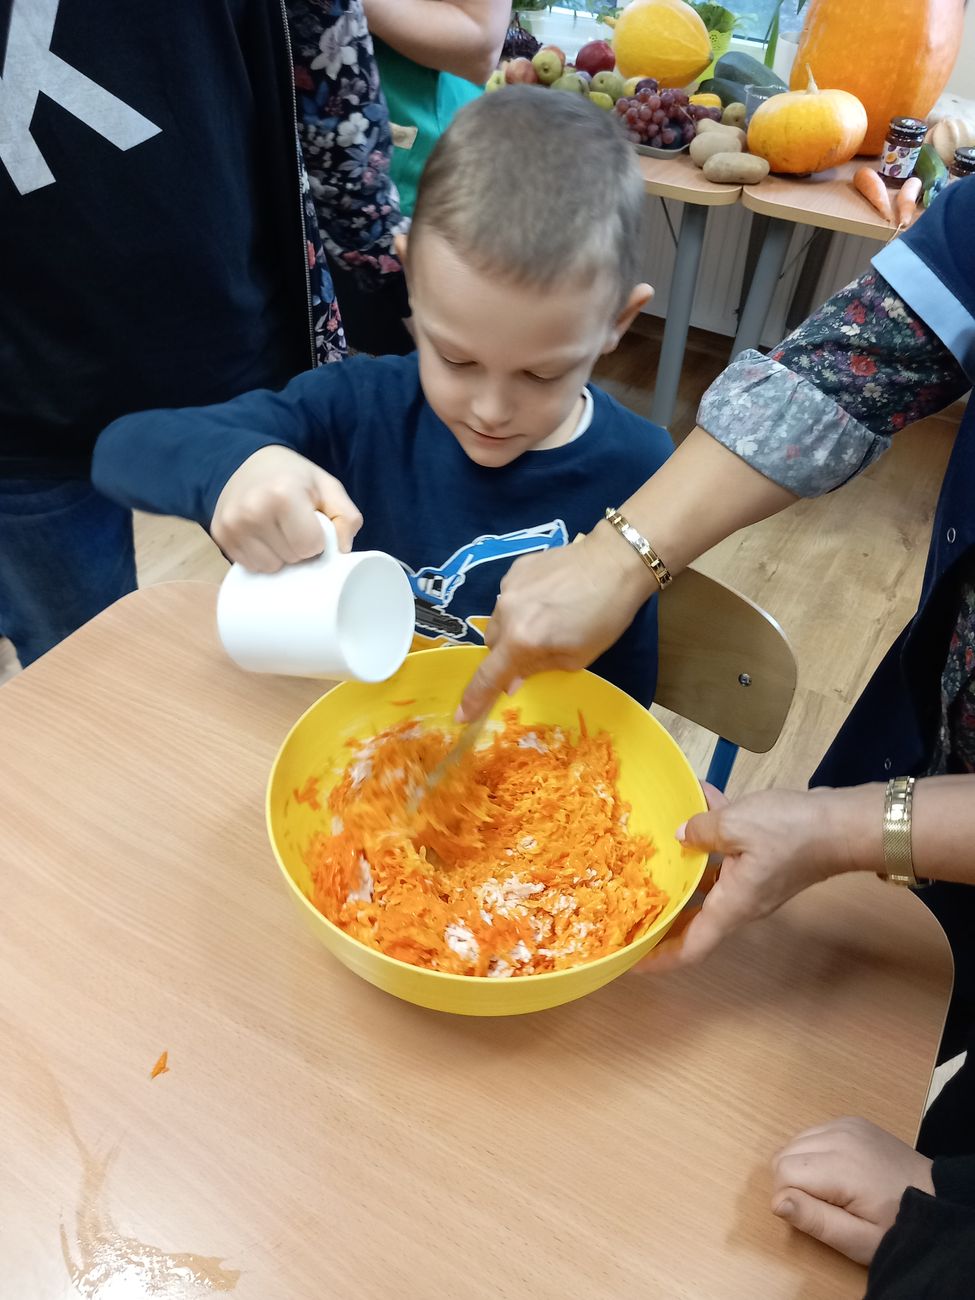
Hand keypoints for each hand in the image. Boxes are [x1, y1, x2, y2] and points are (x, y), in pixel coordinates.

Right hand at [211, 446, 362, 572]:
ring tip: (277, 529)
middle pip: (291, 558)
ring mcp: (232, 525)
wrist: (250, 462)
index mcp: (282, 495)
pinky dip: (262, 556)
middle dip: (299, 547)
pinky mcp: (220, 535)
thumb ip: (346, 517)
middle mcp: (252, 511)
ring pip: (271, 567)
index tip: (311, 522)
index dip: (317, 539)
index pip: (310, 546)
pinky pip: (251, 566)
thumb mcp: (328, 487)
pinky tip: (262, 535)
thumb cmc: (294, 477)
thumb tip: (342, 550)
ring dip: (280, 555)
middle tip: (293, 524)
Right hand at [458, 522, 653, 720]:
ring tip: (546, 619)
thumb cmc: (605, 616)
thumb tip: (512, 681)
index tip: (462, 715)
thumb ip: (539, 668)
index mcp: (522, 640)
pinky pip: (509, 596)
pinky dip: (522, 604)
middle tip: (533, 654)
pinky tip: (549, 597)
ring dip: (514, 628)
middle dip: (507, 655)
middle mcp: (507, 613)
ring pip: (499, 619)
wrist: (615, 561)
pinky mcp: (516, 568)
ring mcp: (508, 586)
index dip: (474, 698)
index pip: (489, 675)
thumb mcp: (578, 656)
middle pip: (492, 644)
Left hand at [642, 785, 858, 971]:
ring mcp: (756, 883)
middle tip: (630, 906)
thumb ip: (701, 830)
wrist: (847, 823)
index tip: (632, 960)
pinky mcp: (767, 862)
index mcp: (732, 906)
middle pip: (695, 919)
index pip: (691, 948)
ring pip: (710, 882)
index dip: (660, 959)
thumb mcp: (737, 824)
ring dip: (684, 866)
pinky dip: (713, 833)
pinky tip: (700, 798)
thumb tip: (680, 835)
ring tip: (654, 847)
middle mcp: (742, 903)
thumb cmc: (792, 831)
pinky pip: (730, 853)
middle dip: (663, 915)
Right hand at [771, 1118, 933, 1264]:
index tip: (815, 1216)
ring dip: (801, 1167)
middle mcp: (838, 1135)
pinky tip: (837, 1172)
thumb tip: (776, 1201)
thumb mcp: (858, 1239)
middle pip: (784, 1154)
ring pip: (794, 1141)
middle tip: (823, 1207)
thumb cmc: (896, 1226)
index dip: (790, 1200)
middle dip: (792, 1183)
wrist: (936, 1200)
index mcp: (840, 1165)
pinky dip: (813, 1153)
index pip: (783, 1173)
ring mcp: (845, 1124)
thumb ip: (816, 1221)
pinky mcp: (851, 1121)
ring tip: (831, 1191)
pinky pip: (812, 1133)